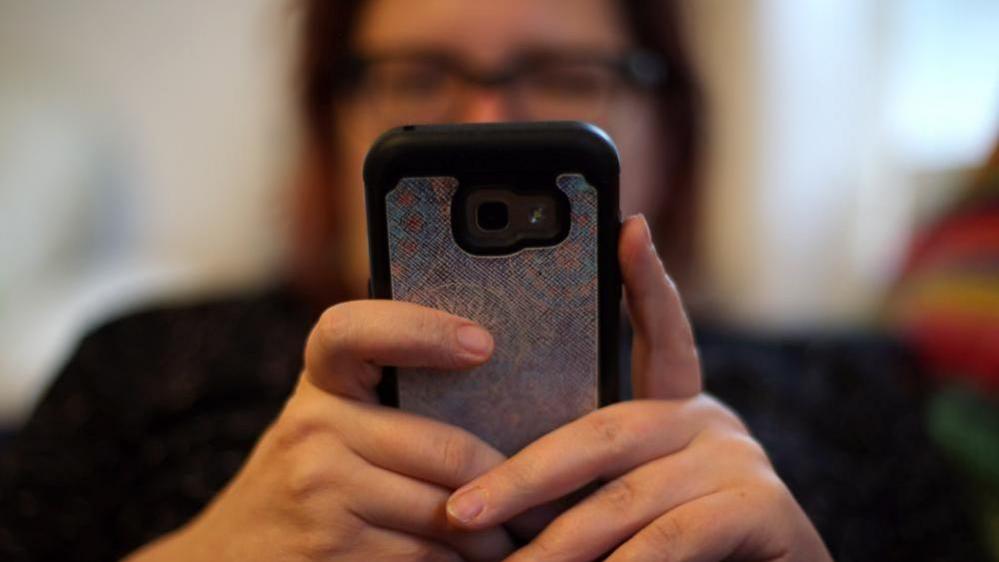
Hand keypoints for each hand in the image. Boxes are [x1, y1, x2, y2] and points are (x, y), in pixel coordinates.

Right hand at [126, 301, 516, 561]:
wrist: (226, 557)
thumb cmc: (306, 478)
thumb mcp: (329, 422)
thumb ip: (385, 396)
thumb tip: (490, 372)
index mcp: (320, 382)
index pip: (357, 329)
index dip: (422, 329)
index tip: (483, 344)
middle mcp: (313, 428)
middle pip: (448, 449)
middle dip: (511, 483)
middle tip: (549, 495)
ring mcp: (319, 491)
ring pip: (450, 511)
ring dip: (497, 532)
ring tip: (522, 532)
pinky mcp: (333, 549)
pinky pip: (430, 556)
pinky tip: (477, 560)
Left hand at [444, 215, 831, 560]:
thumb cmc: (691, 555)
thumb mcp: (630, 503)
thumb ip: (590, 481)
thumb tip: (492, 490)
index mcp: (677, 412)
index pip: (660, 335)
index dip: (645, 283)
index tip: (629, 227)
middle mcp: (710, 423)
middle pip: (604, 432)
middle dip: (525, 478)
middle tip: (463, 512)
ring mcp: (739, 461)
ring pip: (627, 497)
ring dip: (560, 544)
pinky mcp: (763, 509)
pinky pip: (672, 539)